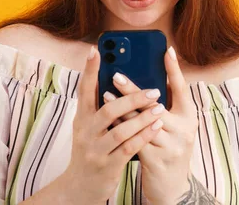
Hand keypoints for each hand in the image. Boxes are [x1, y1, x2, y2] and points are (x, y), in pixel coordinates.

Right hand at [63, 46, 164, 203]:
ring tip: (160, 106)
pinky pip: (129, 147)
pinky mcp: (107, 165)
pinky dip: (144, 135)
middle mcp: (86, 132)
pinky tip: (157, 125)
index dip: (89, 70)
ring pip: (121, 129)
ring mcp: (95, 150)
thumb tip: (119, 82)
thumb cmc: (90, 150)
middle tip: (154, 89)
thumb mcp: (89, 128)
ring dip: (142, 117)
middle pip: (108, 109)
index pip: (84, 90)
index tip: (96, 50)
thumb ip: (100, 107)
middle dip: (132, 97)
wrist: (78, 187)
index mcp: (81, 119)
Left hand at [103, 46, 199, 203]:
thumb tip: (150, 79)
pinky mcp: (156, 160)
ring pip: (141, 121)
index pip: (182, 88)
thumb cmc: (170, 150)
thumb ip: (166, 105)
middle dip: (133, 88)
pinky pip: (133, 139)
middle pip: (155, 103)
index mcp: (189, 117)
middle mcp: (183, 129)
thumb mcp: (175, 127)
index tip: (167, 50)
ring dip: (121, 107)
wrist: (173, 189)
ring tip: (105, 94)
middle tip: (115, 74)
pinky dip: (120, 127)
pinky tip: (108, 119)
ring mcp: (171, 145)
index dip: (174, 69)